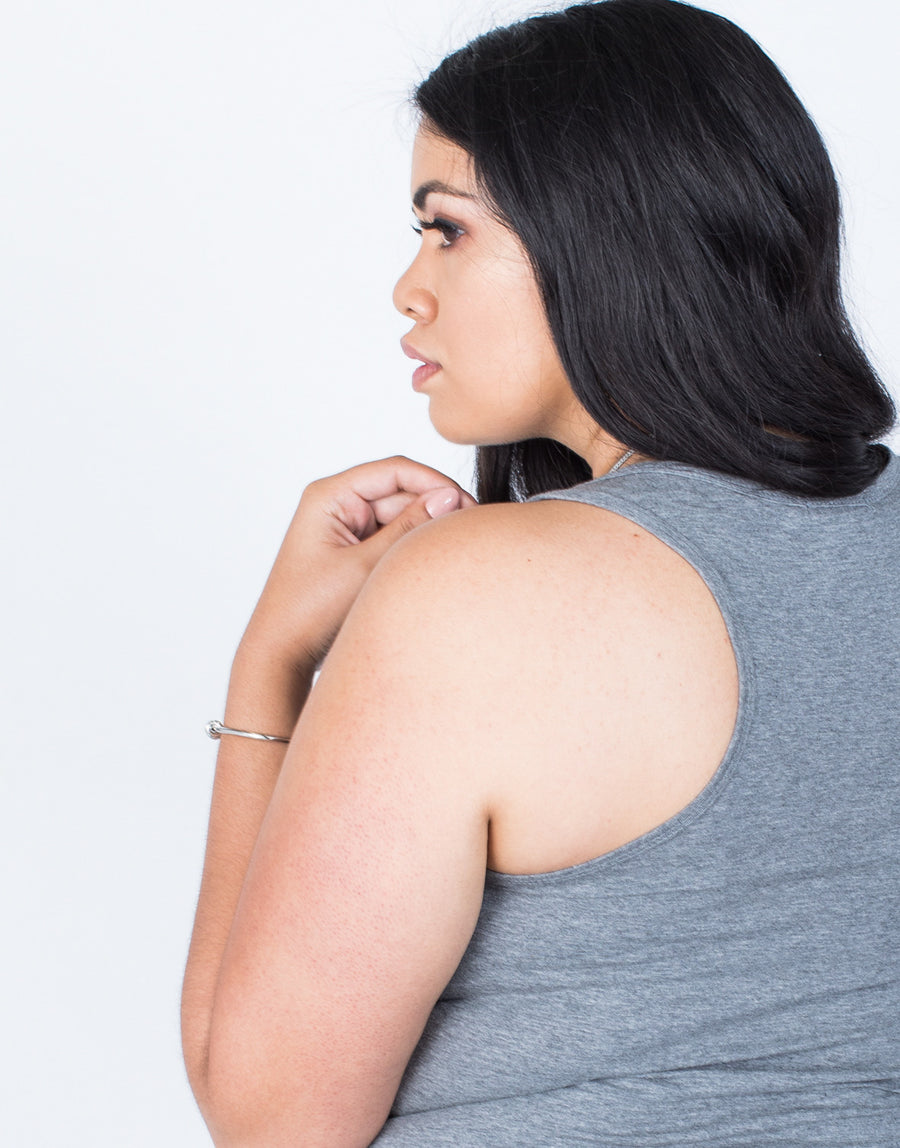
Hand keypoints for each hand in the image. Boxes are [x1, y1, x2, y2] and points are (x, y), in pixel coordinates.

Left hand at [237, 455, 478, 674]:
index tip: (467, 505)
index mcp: (330, 496)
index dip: (435, 483)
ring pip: (400, 516)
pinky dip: (409, 547)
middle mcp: (336, 503)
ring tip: (447, 553)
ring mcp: (345, 526)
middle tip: (467, 533)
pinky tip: (429, 563)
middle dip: (433, 509)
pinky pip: (390, 537)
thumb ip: (408, 528)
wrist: (281, 651)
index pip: (395, 471)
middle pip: (400, 492)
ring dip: (422, 531)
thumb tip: (451, 496)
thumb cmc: (310, 610)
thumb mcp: (365, 566)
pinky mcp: (352, 549)